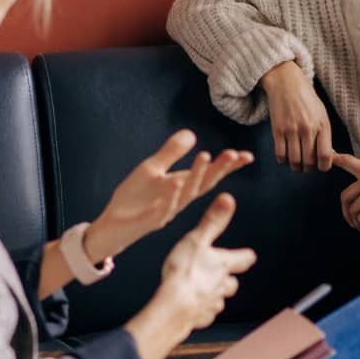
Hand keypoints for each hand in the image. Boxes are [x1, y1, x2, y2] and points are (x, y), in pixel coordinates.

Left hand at [86, 129, 253, 259]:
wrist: (112, 225)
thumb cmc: (134, 198)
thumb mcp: (152, 169)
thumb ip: (171, 152)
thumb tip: (192, 134)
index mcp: (181, 187)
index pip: (209, 175)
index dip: (228, 167)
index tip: (247, 156)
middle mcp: (178, 200)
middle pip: (203, 184)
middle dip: (219, 169)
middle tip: (234, 154)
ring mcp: (165, 210)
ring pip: (185, 194)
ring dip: (196, 175)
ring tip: (206, 155)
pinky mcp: (148, 219)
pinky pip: (161, 208)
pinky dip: (169, 196)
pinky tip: (176, 182)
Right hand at [154, 194, 257, 331]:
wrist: (174, 306)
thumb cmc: (185, 272)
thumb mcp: (197, 240)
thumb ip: (212, 221)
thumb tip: (228, 199)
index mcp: (223, 265)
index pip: (243, 259)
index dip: (245, 256)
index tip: (248, 255)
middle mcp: (221, 286)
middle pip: (232, 284)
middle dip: (228, 279)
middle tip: (223, 275)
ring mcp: (211, 304)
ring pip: (219, 301)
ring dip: (214, 296)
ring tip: (203, 291)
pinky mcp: (199, 319)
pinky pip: (204, 315)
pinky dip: (200, 311)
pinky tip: (192, 308)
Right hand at [260, 61, 332, 172]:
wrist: (287, 83)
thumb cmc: (307, 99)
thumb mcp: (322, 114)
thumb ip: (325, 135)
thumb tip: (327, 158)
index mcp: (322, 125)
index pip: (326, 156)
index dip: (324, 167)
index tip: (321, 166)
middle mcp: (308, 128)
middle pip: (309, 162)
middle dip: (308, 169)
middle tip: (307, 166)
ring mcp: (291, 129)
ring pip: (294, 161)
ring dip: (295, 167)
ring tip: (296, 164)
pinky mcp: (277, 129)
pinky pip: (280, 154)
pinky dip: (283, 160)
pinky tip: (285, 157)